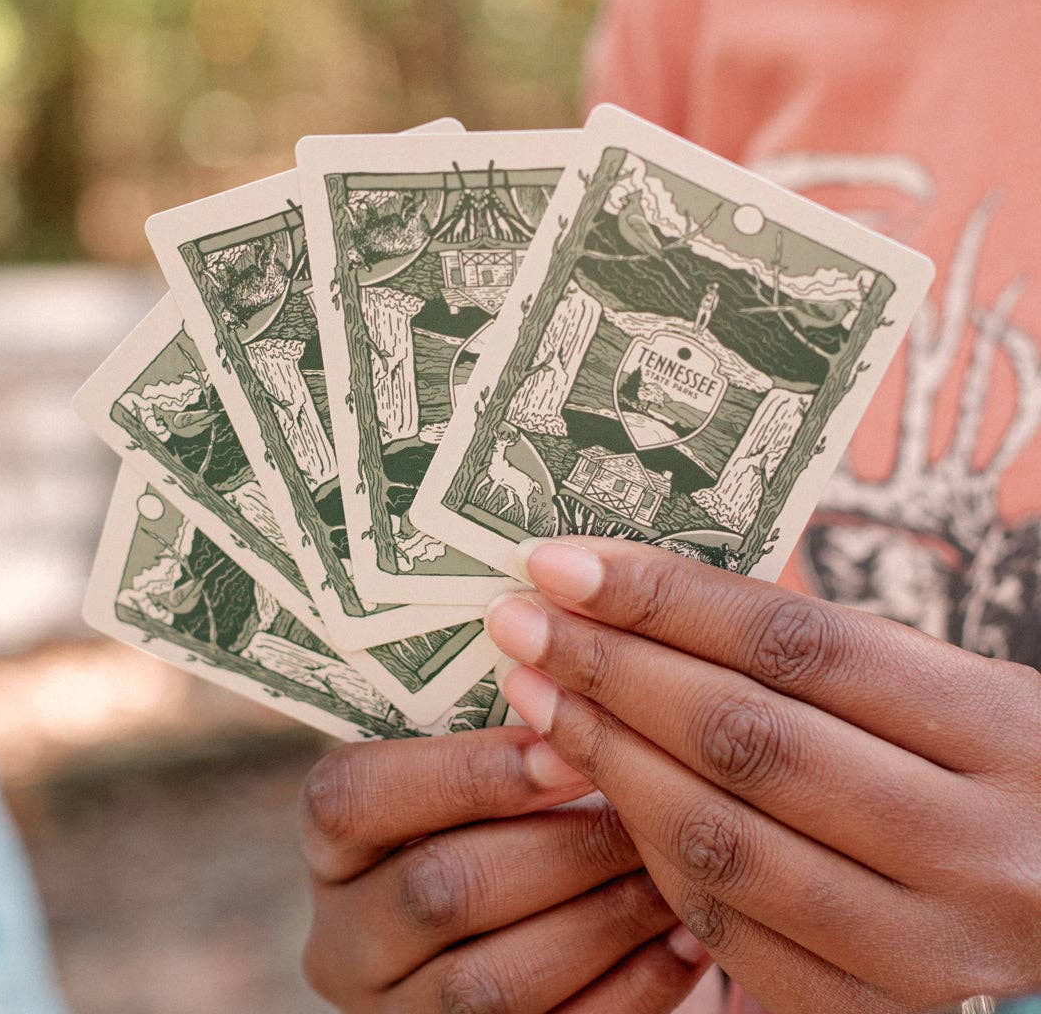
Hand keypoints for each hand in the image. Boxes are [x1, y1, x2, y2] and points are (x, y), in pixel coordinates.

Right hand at [299, 726, 710, 1011]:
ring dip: (604, 918)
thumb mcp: (471, 753)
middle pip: (440, 891)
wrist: (520, 910)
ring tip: (678, 866)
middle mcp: (343, 935)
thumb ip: (503, 721)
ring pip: (493, 983)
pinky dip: (631, 988)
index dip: (467, 772)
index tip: (569, 745)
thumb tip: (576, 676)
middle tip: (649, 803)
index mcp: (330, 835)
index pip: (357, 797)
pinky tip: (687, 937)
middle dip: (561, 846)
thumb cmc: (504, 800)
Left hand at [486, 537, 1040, 1013]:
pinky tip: (599, 790)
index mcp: (1002, 731)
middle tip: (522, 623)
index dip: (663, 597)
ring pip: (719, 839)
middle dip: (609, 670)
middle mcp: (978, 848)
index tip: (563, 564)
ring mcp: (930, 951)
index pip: (797, 642)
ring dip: (605, 758)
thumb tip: (638, 609)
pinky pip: (726, 928)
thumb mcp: (939, 689)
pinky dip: (647, 850)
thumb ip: (808, 658)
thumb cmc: (985, 767)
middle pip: (745, 736)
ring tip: (535, 697)